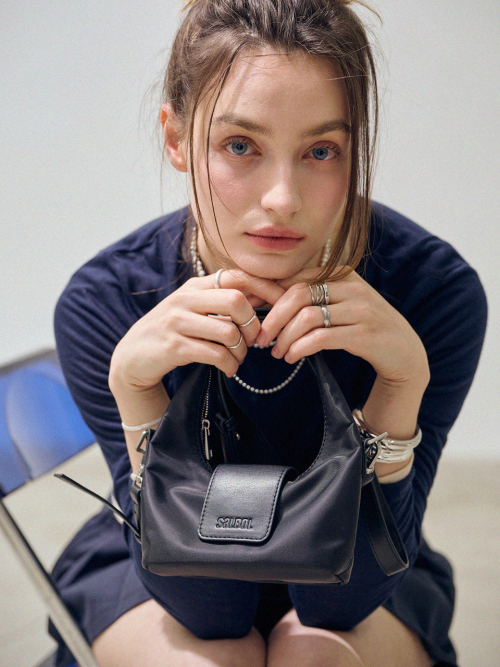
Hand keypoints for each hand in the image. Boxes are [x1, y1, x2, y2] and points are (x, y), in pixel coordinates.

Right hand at [110, 269, 284, 393]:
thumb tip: (265, 297)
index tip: (282, 305)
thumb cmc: (173, 333)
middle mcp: (185, 299)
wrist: (133, 357)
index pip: (238, 277)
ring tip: (239, 360)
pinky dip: (230, 365)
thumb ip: (223, 302)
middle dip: (254, 324)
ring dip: (242, 351)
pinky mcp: (174, 347)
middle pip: (236, 300)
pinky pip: (215, 354)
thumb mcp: (194, 309)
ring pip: (228, 331)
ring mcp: (177, 322)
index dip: (266, 289)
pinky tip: (229, 370)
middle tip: (255, 342)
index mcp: (195, 286)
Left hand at [257, 267, 428, 386]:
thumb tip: (264, 295)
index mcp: (341, 274)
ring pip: (307, 317)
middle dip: (273, 318)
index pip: (295, 278)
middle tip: (261, 338)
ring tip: (277, 352)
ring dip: (286, 337)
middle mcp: (351, 287)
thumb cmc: (362, 326)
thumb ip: (311, 296)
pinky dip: (300, 348)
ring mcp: (360, 309)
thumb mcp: (340, 303)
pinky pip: (322, 338)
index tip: (250, 312)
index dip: (267, 294)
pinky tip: (292, 357)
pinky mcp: (364, 334)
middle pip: (298, 294)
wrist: (403, 351)